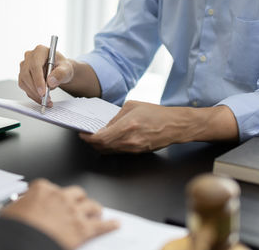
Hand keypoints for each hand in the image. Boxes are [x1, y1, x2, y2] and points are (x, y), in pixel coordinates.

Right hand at [1, 179, 118, 249]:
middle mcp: (60, 197)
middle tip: (80, 204)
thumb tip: (17, 209)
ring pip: (91, 205)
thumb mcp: (10, 210)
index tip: (53, 199)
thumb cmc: (14, 227)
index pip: (49, 187)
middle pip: (76, 193)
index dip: (53, 194)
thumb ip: (20, 206)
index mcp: (41, 189)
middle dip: (79, 199)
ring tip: (98, 211)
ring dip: (95, 208)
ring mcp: (73, 212)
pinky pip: (101, 225)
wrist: (21, 239)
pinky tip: (115, 224)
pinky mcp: (83, 229)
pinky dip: (110, 225)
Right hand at [18, 45, 73, 105]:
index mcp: (40, 50)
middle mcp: (29, 57)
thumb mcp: (66, 69)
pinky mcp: (22, 76)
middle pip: (27, 74)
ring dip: (34, 94)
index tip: (43, 92)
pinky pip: (24, 87)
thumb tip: (50, 82)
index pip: (35, 66)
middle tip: (45, 99)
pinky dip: (33, 95)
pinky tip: (41, 99)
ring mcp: (24, 66)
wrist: (60, 71)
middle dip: (36, 89)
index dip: (38, 80)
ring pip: (24, 82)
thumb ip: (60, 74)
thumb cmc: (62, 67)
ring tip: (46, 100)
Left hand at [79, 100, 238, 153]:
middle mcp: (129, 140)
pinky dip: (110, 147)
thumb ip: (116, 117)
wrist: (176, 125)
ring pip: (110, 151)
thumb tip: (104, 125)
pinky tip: (109, 140)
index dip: (88, 138)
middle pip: (102, 148)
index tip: (82, 134)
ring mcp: (134, 149)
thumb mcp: (132, 106)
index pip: (100, 138)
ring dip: (100, 146)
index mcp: (127, 127)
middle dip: (91, 143)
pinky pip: (119, 152)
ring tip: (96, 138)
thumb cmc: (157, 113)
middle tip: (86, 137)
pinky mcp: (138, 152)